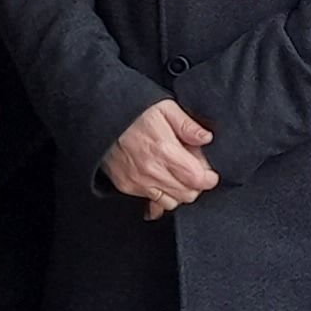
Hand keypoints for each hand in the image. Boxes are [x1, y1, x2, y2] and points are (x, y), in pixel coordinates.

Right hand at [103, 99, 217, 217]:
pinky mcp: (127, 186)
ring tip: (177, 175)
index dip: (209, 178)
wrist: (100, 119)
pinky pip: (153, 202)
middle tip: (193, 170)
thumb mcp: (164, 107)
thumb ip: (187, 125)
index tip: (210, 173)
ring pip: (172, 202)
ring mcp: (138, 181)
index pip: (197, 178)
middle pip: (187, 194)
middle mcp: (151, 170)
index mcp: (164, 150)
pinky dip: (162, 197)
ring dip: (180, 192)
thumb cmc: (132, 112)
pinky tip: (163, 184)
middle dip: (196, 185)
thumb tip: (206, 138)